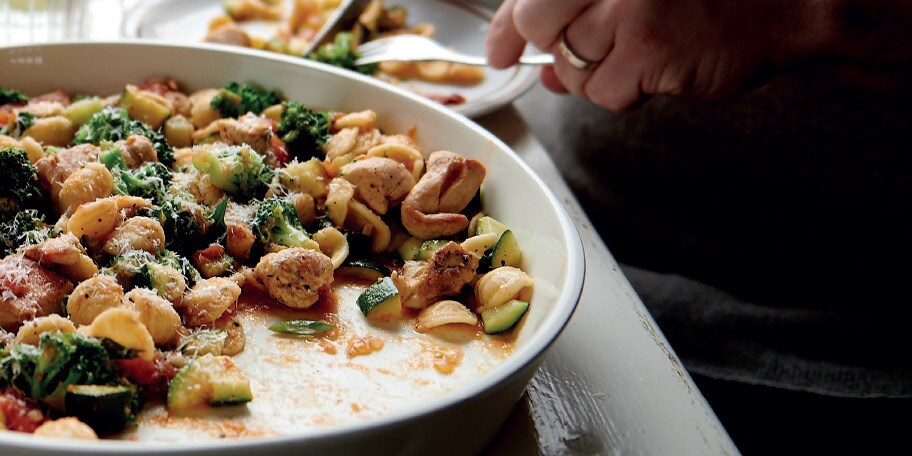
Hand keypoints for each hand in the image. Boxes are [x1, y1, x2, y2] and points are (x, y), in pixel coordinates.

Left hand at [485, 0, 832, 111]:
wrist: (792, 2)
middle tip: (561, 58)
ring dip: (594, 73)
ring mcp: (628, 9)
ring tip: (638, 53)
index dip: (507, 25)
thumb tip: (540, 63)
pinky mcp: (649, 50)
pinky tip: (655, 70)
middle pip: (539, 22)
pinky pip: (604, 91)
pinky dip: (622, 91)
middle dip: (548, 48)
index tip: (499, 49)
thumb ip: (585, 12)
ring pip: (571, 65)